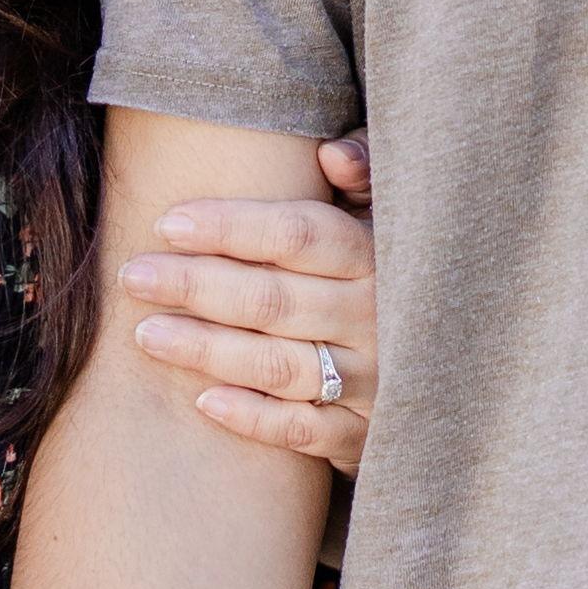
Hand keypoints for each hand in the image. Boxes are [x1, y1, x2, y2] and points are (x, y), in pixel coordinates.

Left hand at [118, 131, 375, 469]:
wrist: (454, 375)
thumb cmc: (392, 275)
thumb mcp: (391, 217)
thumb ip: (366, 174)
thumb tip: (330, 154)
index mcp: (379, 255)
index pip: (299, 234)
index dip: (230, 226)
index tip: (167, 222)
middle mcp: (378, 317)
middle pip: (274, 298)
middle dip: (196, 285)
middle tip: (133, 276)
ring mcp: (377, 380)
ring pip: (279, 364)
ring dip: (207, 350)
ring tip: (146, 333)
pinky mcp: (369, 434)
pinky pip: (304, 430)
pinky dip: (254, 417)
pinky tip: (203, 401)